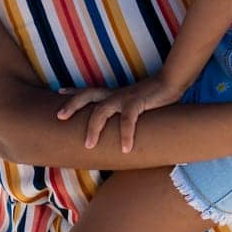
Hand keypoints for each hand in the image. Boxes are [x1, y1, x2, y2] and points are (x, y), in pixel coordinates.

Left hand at [55, 76, 184, 151]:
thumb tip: (118, 128)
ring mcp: (124, 98)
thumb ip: (124, 113)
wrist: (171, 82)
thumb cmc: (154, 95)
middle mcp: (115, 95)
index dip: (73, 92)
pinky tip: (125, 149)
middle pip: (87, 95)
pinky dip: (125, 134)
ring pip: (101, 110)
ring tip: (89, 144)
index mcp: (113, 94)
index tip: (59, 92)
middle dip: (72, 105)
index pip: (89, 91)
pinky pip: (128, 120)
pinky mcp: (137, 102)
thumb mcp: (134, 103)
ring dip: (94, 128)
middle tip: (60, 117)